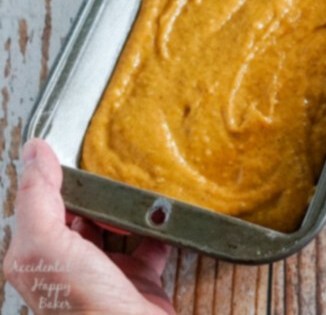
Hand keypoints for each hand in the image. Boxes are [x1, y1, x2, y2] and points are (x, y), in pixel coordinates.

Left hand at [2, 139, 174, 313]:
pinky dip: (162, 229)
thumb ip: (39, 198)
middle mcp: (71, 267)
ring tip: (141, 188)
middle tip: (114, 169)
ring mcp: (108, 275)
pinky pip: (154, 245)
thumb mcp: (47, 246)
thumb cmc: (84, 307)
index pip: (43, 206)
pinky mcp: (142, 281)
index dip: (57, 179)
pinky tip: (166, 215)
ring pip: (118, 228)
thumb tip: (35, 151)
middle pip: (83, 215)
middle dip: (99, 193)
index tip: (75, 153)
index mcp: (39, 258)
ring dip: (131, 209)